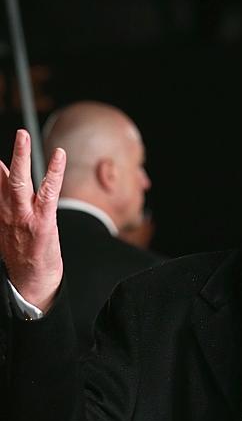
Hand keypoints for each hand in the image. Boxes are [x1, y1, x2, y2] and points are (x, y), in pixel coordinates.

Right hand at [0, 129, 65, 311]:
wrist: (32, 286)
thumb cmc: (24, 260)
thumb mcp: (7, 233)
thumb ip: (4, 207)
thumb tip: (3, 182)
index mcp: (1, 214)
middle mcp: (9, 213)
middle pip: (3, 178)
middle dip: (9, 155)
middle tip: (14, 134)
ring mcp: (24, 218)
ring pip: (20, 182)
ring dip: (21, 156)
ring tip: (22, 135)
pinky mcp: (42, 223)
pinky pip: (48, 192)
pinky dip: (54, 172)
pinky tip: (58, 155)